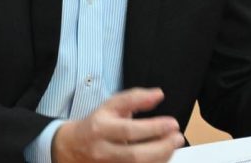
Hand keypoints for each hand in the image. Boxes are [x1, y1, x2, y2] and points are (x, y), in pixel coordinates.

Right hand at [51, 87, 183, 162]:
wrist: (72, 148)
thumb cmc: (96, 123)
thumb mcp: (110, 106)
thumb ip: (134, 98)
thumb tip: (159, 94)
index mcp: (100, 129)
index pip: (129, 130)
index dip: (154, 128)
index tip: (173, 123)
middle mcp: (103, 151)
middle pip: (135, 156)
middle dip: (161, 148)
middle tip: (178, 138)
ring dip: (161, 158)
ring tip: (174, 145)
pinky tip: (163, 156)